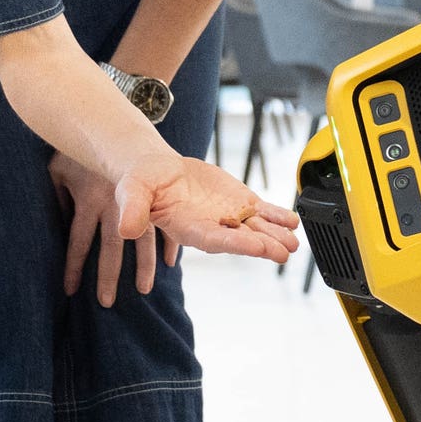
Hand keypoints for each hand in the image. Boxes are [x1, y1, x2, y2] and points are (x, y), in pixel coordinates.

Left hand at [53, 152, 162, 305]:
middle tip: (106, 302)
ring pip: (141, 240)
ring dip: (143, 267)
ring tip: (144, 290)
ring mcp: (137, 200)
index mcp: (89, 200)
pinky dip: (168, 243)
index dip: (73, 268)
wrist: (108, 122)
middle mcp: (113, 205)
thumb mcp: (57, 170)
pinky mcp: (154, 194)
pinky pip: (163, 222)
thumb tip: (54, 225)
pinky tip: (170, 262)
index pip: (78, 242)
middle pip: (110, 248)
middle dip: (107, 276)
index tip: (70, 292)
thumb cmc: (75, 149)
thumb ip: (57, 198)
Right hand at [123, 154, 299, 271]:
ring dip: (276, 235)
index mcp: (189, 228)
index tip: (256, 246)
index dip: (236, 243)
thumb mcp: (132, 191)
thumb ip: (132, 210)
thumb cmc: (141, 183)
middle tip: (283, 251)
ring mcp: (228, 216)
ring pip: (256, 228)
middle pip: (241, 239)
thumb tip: (126, 229)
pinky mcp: (239, 202)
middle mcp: (212, 226)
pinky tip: (293, 221)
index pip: (215, 240)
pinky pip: (262, 212)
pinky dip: (278, 216)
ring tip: (294, 240)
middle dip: (263, 244)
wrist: (157, 170)